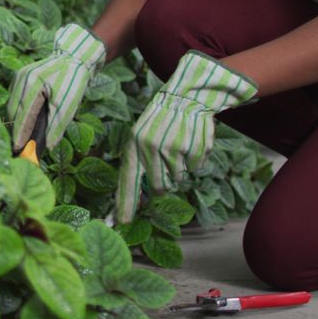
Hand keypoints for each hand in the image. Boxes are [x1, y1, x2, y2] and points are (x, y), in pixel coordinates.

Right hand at [7, 23, 106, 152]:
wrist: (74, 57)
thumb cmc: (73, 79)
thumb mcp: (68, 104)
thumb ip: (57, 125)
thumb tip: (48, 146)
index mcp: (32, 84)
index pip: (23, 114)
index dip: (19, 133)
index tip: (17, 148)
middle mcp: (21, 79)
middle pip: (13, 110)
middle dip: (16, 128)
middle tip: (20, 146)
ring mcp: (19, 76)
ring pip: (13, 104)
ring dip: (17, 120)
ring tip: (23, 136)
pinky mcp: (20, 77)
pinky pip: (15, 98)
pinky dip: (19, 110)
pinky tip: (26, 119)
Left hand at [115, 50, 257, 223]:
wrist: (186, 95)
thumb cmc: (162, 120)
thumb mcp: (143, 134)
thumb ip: (139, 161)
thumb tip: (140, 194)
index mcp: (134, 143)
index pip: (127, 180)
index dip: (125, 203)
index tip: (122, 223)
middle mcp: (151, 147)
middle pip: (157, 186)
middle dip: (162, 185)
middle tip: (166, 168)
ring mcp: (172, 148)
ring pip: (177, 178)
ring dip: (180, 169)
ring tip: (178, 145)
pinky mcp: (192, 148)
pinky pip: (194, 168)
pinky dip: (195, 160)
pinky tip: (191, 141)